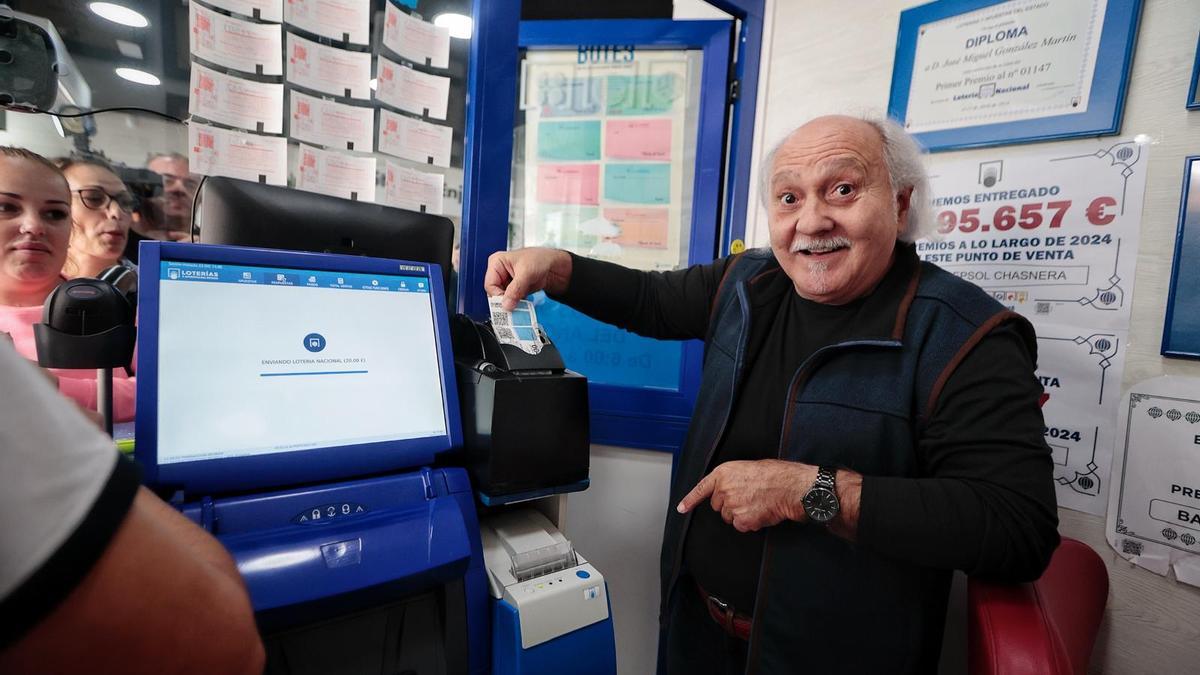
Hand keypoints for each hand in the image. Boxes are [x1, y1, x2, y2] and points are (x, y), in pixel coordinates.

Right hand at [484, 248, 572, 310]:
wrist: (553, 265)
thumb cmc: (540, 259)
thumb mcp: (526, 273)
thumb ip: (515, 290)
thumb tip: (506, 305)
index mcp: (496, 263)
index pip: (490, 284)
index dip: (497, 296)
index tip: (507, 304)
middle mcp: (499, 272)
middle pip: (494, 293)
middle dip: (505, 301)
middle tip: (514, 307)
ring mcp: (506, 282)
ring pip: (503, 299)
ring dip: (511, 304)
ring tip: (521, 305)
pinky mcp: (513, 290)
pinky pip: (510, 301)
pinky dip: (516, 304)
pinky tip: (523, 305)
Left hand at [676, 460, 815, 531]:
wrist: (787, 486)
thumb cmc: (773, 474)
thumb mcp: (746, 468)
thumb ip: (731, 480)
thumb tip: (729, 490)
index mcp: (723, 473)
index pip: (701, 489)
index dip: (690, 500)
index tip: (681, 509)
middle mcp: (723, 490)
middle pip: (718, 506)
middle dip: (729, 505)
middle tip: (747, 498)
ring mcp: (730, 506)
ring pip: (729, 517)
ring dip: (740, 515)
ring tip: (756, 503)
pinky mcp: (740, 520)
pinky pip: (740, 526)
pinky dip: (750, 523)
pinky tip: (759, 512)